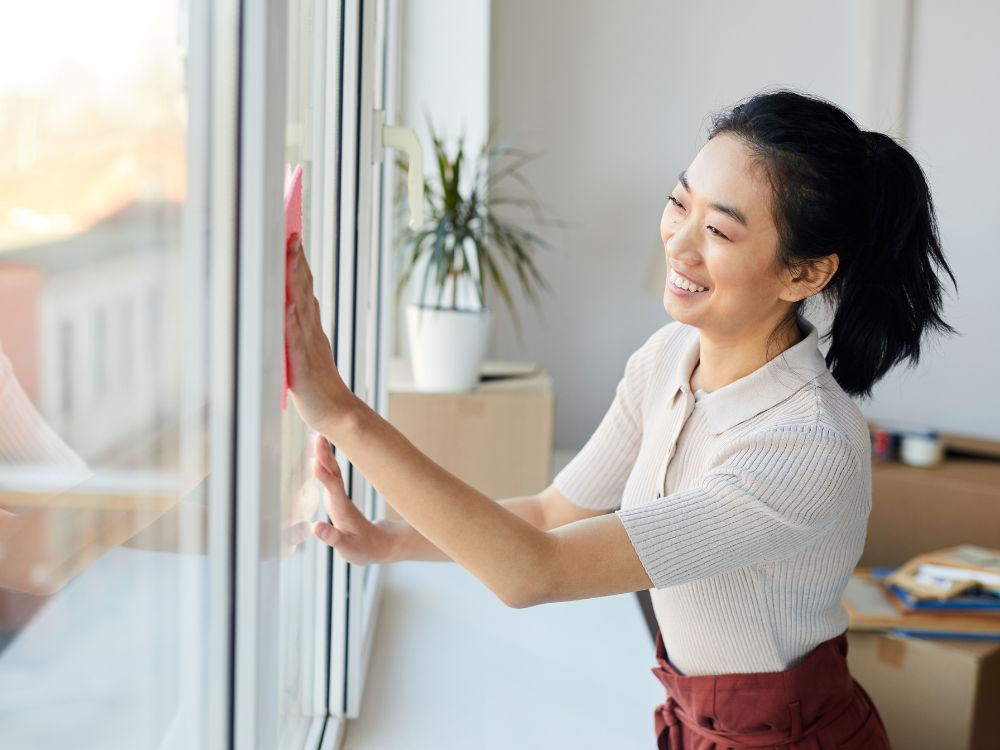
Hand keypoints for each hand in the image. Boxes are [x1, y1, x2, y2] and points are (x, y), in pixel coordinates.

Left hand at [285, 235, 355, 434]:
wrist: (338, 414)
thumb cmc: (321, 385)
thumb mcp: (314, 349)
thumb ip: (307, 326)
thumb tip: (304, 300)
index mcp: (312, 329)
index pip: (306, 289)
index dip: (299, 263)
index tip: (293, 236)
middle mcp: (311, 333)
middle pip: (304, 292)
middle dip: (297, 263)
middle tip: (291, 234)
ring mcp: (308, 348)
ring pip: (301, 309)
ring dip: (295, 283)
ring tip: (290, 258)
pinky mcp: (302, 367)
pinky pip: (296, 342)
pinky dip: (293, 323)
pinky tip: (289, 306)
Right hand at [310, 433, 393, 564]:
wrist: (379, 544)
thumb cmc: (362, 548)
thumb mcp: (347, 548)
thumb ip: (332, 537)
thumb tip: (315, 527)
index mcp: (342, 509)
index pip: (333, 489)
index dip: (325, 477)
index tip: (315, 462)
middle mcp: (340, 499)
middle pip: (333, 473)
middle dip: (325, 456)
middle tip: (318, 436)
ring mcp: (340, 496)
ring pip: (333, 471)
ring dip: (325, 455)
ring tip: (318, 436)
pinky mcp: (339, 496)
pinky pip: (331, 474)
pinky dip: (325, 462)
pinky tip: (319, 451)